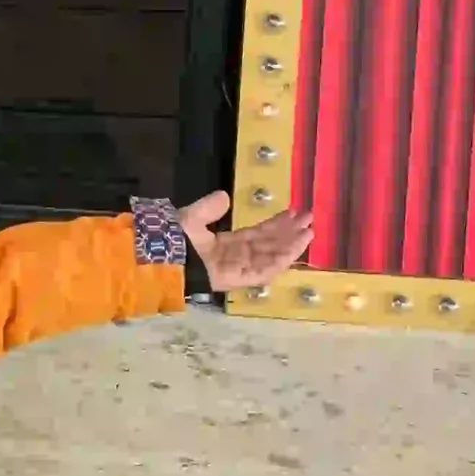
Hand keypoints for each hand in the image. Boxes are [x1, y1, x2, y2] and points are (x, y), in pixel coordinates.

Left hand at [179, 191, 315, 292]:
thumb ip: (209, 208)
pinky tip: (294, 249)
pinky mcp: (239, 279)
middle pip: (269, 244)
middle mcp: (235, 257)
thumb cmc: (175, 239)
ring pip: (271, 257)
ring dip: (290, 245)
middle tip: (310, 220)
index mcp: (225, 243)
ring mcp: (238, 269)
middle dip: (289, 233)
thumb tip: (225, 196)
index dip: (276, 224)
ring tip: (309, 232)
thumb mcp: (192, 217)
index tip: (294, 214)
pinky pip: (264, 271)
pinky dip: (279, 261)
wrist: (164, 258)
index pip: (258, 234)